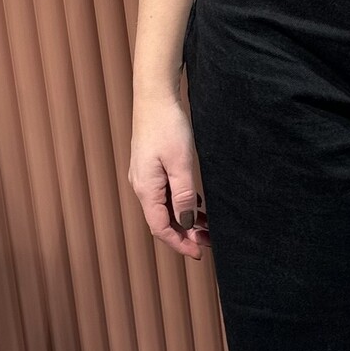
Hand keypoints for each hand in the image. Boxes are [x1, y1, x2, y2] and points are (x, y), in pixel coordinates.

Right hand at [129, 85, 207, 258]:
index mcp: (146, 189)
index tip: (198, 253)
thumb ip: (183, 194)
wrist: (154, 97)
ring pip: (164, 208)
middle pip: (162, 220)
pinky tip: (197, 204)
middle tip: (208, 241)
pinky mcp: (151, 168)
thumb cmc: (167, 127)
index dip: (179, 243)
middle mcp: (141, 186)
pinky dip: (181, 204)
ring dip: (184, 219)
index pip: (160, 228)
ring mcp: (145, 177)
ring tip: (207, 226)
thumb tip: (186, 221)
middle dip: (185, 234)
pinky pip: (165, 195)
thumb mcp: (180, 163)